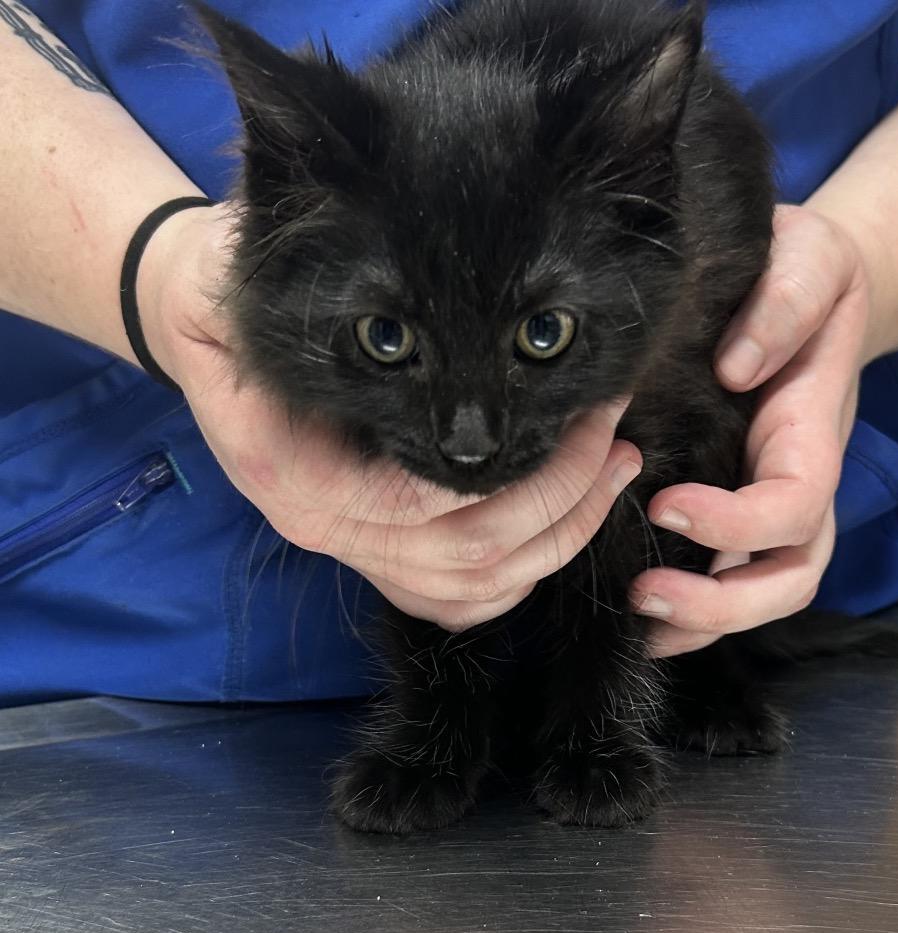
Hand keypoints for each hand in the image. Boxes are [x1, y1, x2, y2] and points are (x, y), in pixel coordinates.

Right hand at [135, 203, 641, 631]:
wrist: (204, 331)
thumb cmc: (235, 302)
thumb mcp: (256, 289)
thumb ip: (322, 313)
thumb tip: (417, 287)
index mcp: (302, 480)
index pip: (435, 509)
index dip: (531, 473)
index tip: (588, 411)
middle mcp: (327, 531)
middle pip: (473, 557)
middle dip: (564, 502)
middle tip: (616, 439)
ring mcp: (351, 550)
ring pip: (473, 590)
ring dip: (557, 540)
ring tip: (611, 472)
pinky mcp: (374, 552)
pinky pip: (454, 603)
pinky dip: (515, 581)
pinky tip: (560, 527)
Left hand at [630, 205, 870, 656]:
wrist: (803, 287)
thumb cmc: (801, 273)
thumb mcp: (806, 260)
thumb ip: (784, 304)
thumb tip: (737, 366)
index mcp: (813, 431)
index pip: (794, 504)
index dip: (735, 523)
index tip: (666, 506)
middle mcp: (797, 480)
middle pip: (789, 576)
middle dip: (722, 603)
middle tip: (645, 596)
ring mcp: (771, 501)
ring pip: (763, 592)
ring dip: (704, 620)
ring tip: (636, 620)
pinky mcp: (737, 505)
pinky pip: (730, 576)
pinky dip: (693, 609)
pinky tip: (641, 616)